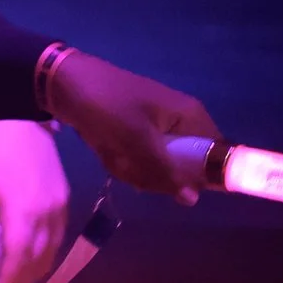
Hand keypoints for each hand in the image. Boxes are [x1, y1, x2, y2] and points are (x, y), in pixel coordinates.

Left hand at [0, 120, 70, 282]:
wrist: (20, 113)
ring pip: (53, 250)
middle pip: (39, 260)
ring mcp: (60, 205)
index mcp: (23, 209)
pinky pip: (60, 235)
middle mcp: (47, 212)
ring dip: (37, 272)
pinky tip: (35, 259)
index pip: (20, 257)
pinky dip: (48, 253)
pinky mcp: (65, 197)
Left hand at [44, 49, 221, 199]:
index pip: (216, 154)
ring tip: (113, 152)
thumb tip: (193, 198)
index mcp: (190, 116)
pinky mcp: (136, 135)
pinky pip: (138, 160)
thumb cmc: (107, 106)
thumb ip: (167, 169)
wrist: (65, 84)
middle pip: (184, 167)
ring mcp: (157, 129)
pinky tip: (106, 151)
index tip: (174, 182)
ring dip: (133, 168)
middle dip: (154, 173)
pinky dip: (121, 160)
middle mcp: (179, 123)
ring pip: (157, 167)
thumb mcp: (137, 139)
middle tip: (130, 162)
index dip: (201, 175)